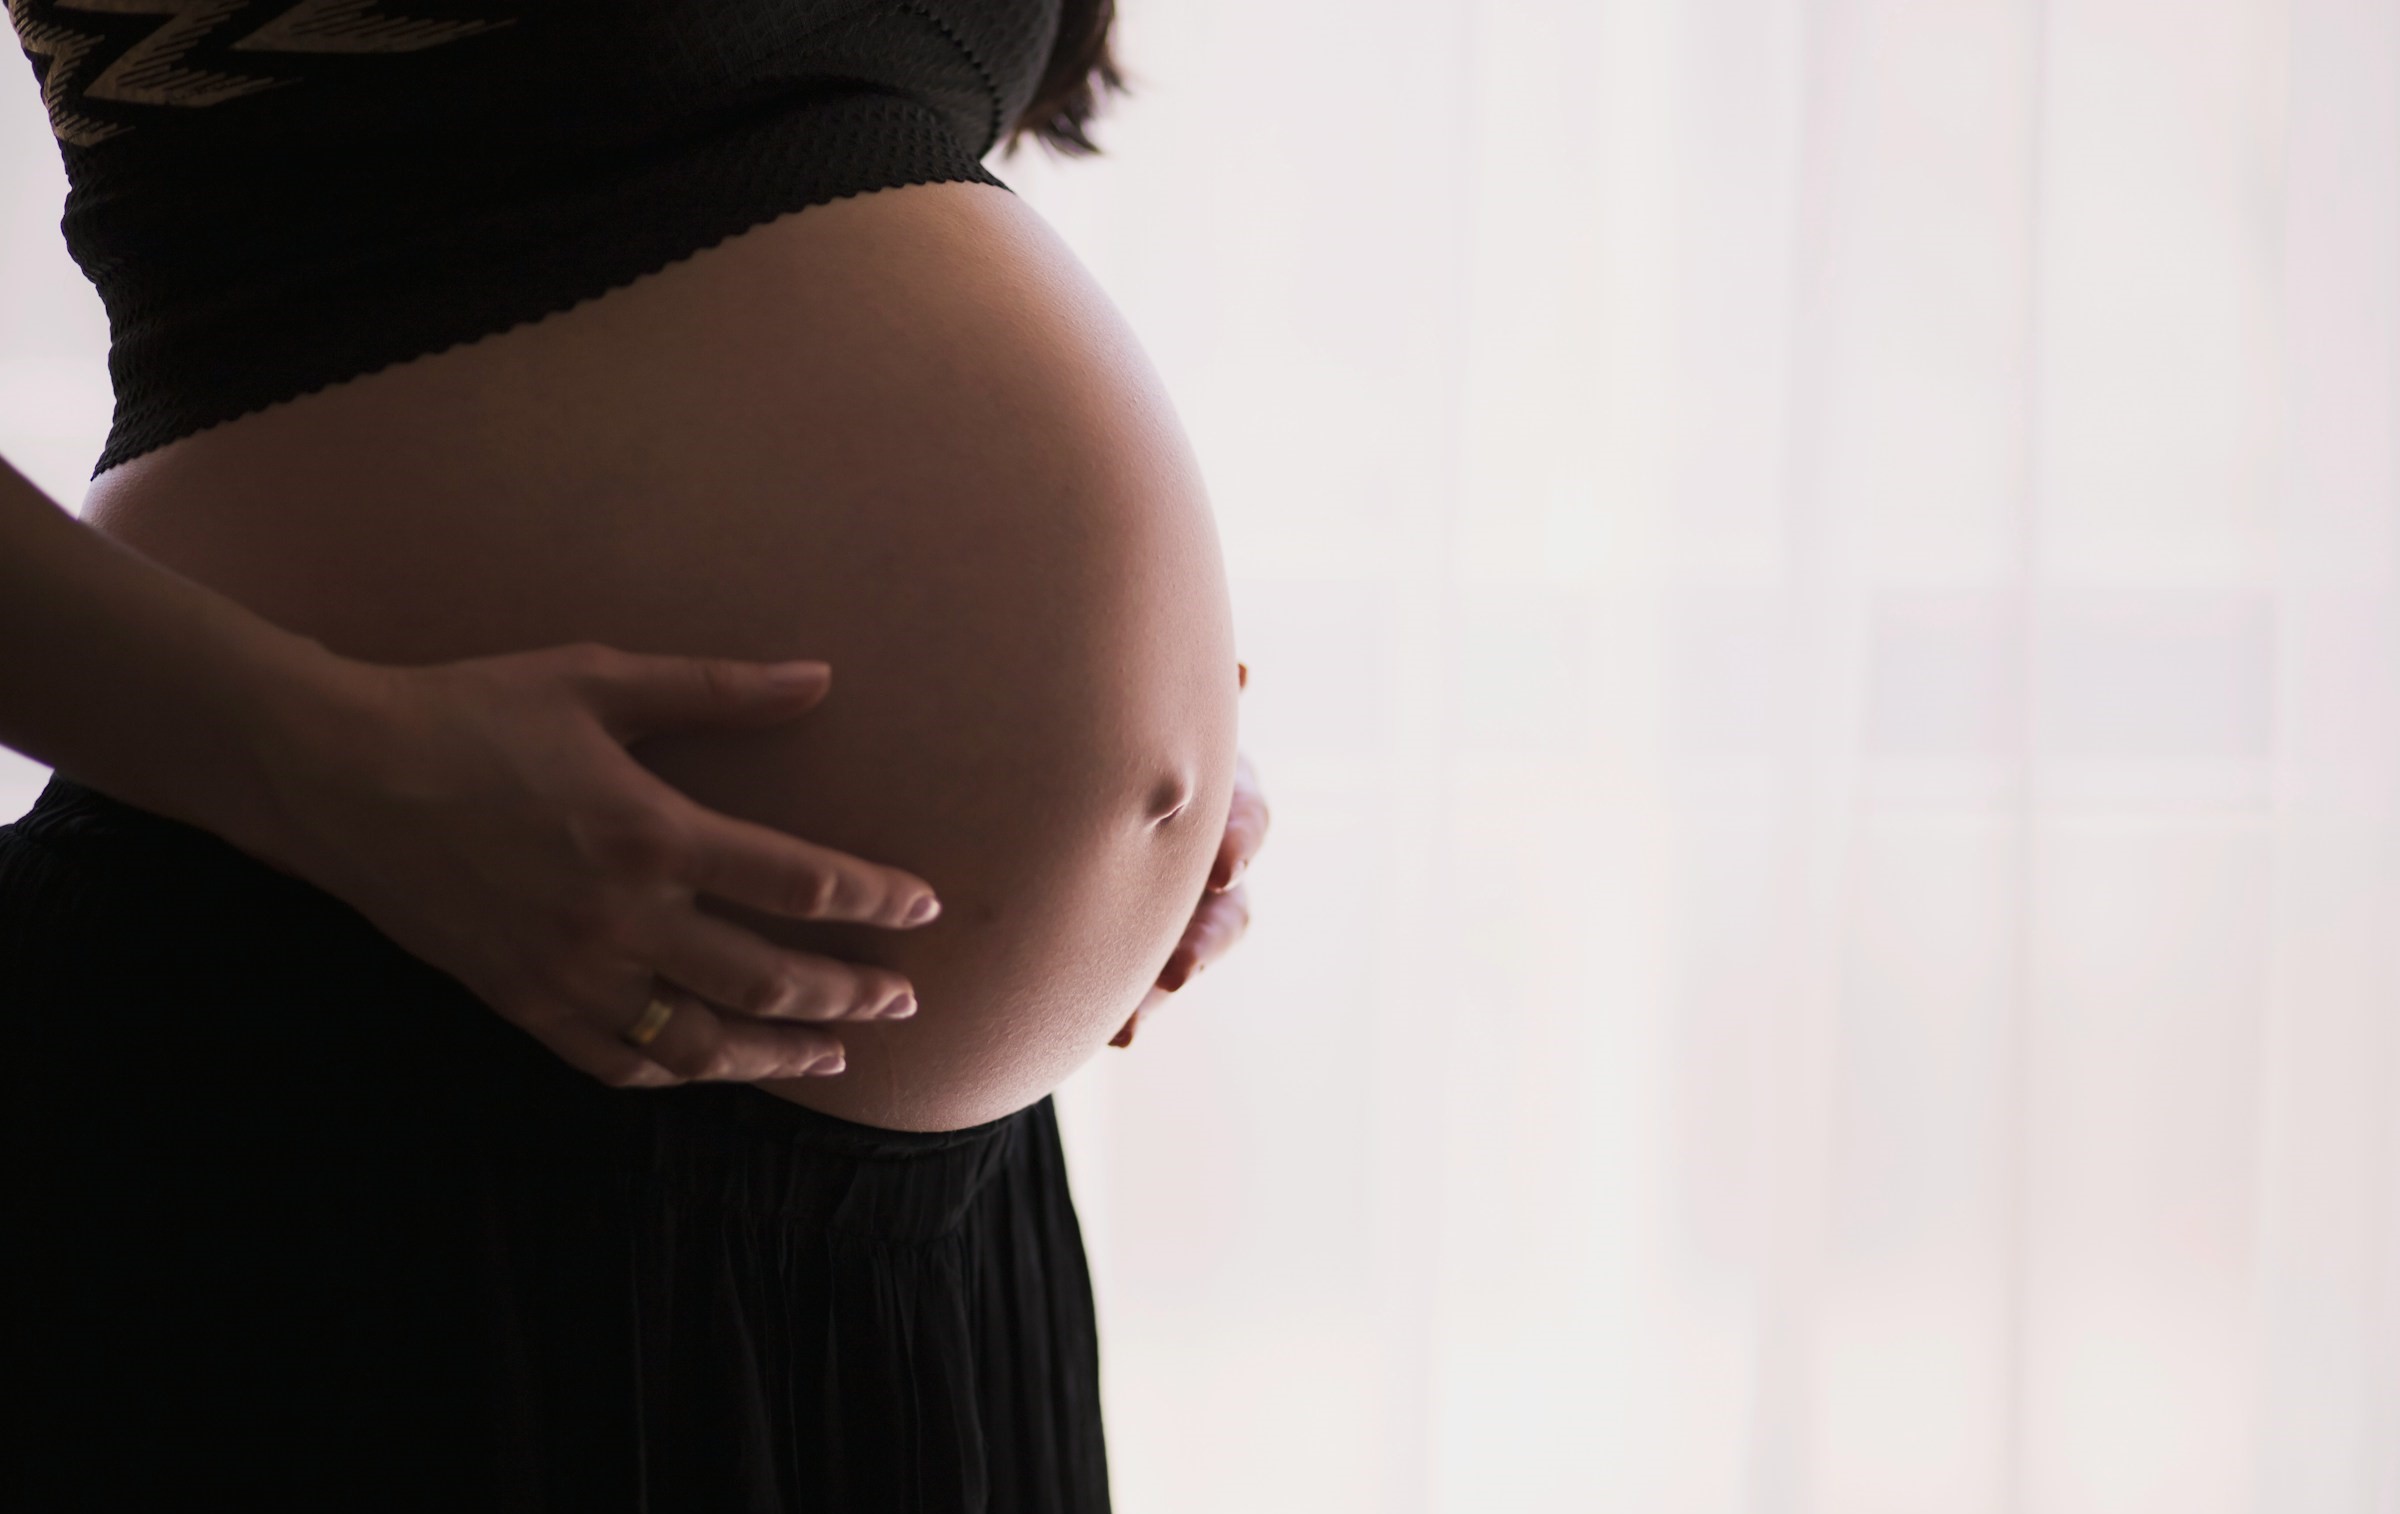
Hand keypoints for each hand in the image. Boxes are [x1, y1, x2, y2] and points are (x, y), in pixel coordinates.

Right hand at [247, 642, 941, 1088]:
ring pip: (701, 1042)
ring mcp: (569, 973)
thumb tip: (820, 677)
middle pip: (769, 979)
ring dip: (780, 1052)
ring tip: (836, 1054)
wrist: (337, 775)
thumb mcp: (599, 678)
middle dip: (850, 994)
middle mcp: (620, 919)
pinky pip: (617, 1062)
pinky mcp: (522, 1002)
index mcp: (651, 833)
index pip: (799, 884)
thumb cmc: (472, 711)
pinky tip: (714, 1068)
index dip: (875, 900)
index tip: (925, 907)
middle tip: (906, 1000)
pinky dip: (677, 1073)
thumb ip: (717, 688)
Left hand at [1110, 662, 1267, 1048]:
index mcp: (1213, 784)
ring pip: (1190, 954)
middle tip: (1179, 968)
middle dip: (1205, 937)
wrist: (1056, 771)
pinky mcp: (1145, 944)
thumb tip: (1242, 675)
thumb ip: (1171, 695)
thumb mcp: (1136, 706)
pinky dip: (1132, 1011)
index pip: (1243, 812)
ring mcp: (1181, 903)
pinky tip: (1116, 1034)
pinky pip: (1144, 987)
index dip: (1239, 839)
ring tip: (1132, 1023)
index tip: (1222, 867)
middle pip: (1226, 905)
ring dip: (1165, 987)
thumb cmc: (1106, 718)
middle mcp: (1208, 848)